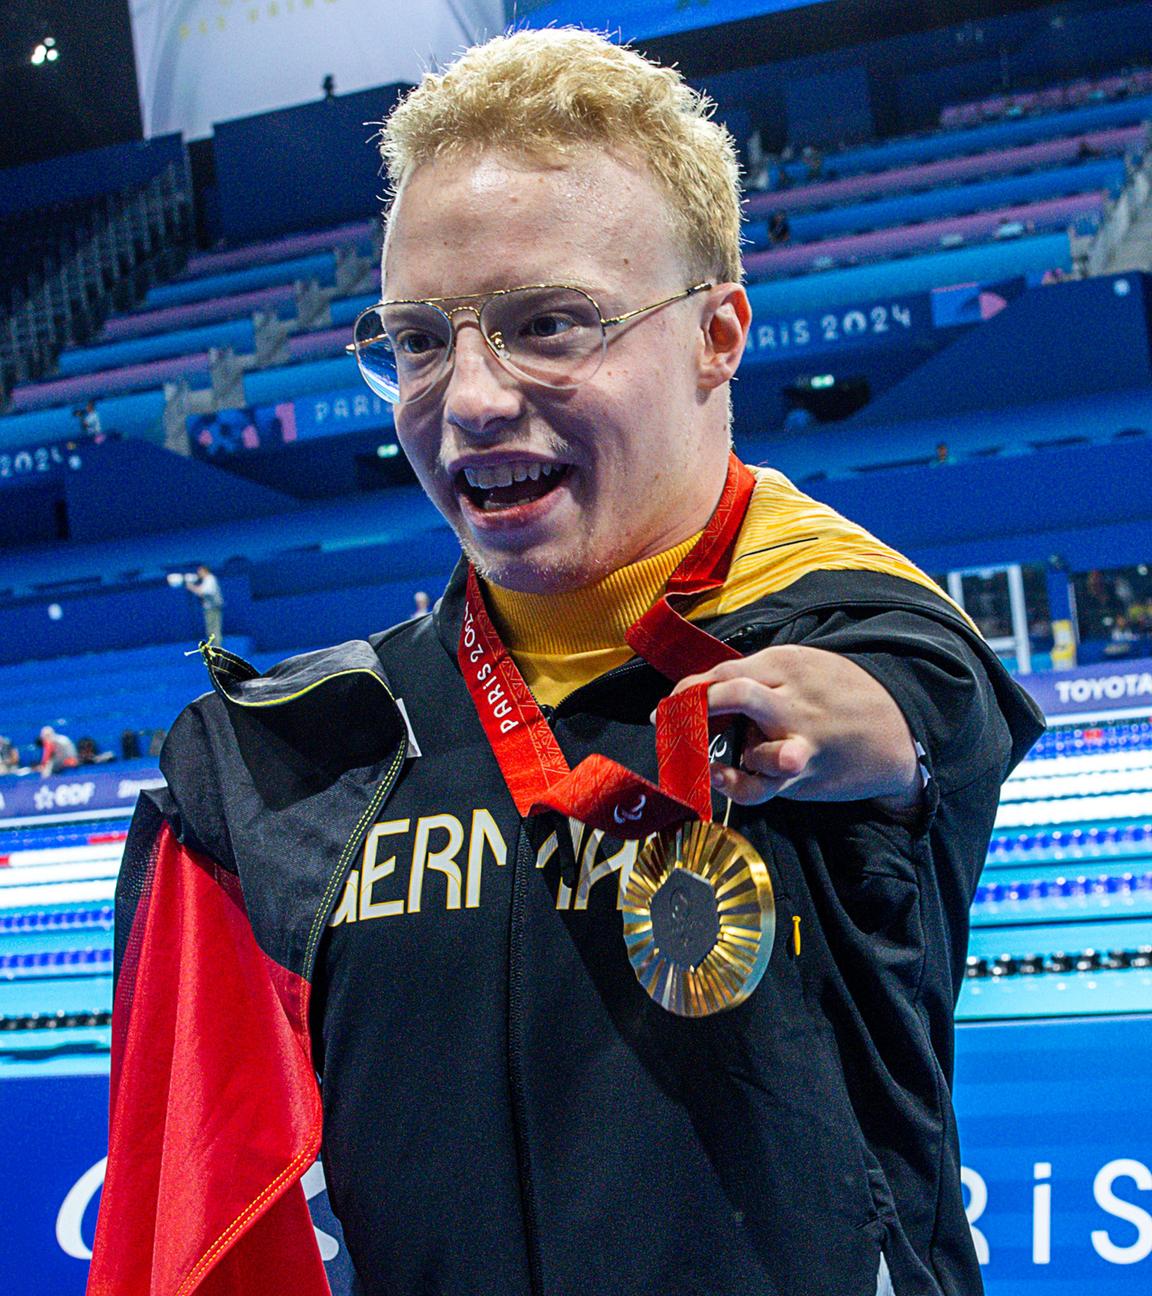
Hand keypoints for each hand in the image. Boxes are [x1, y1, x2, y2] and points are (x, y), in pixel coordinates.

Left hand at [670, 644, 921, 810]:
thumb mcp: (804, 667)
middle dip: (695, 706)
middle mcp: (793, 701)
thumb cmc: (839, 695)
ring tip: (712, 751)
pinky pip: (758, 786)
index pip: (727, 671)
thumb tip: (703, 691)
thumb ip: (759, 676)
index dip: (690, 687)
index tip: (671, 701)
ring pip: (750, 743)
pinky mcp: (803, 774)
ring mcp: (800, 740)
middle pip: (734, 694)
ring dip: (721, 747)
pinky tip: (718, 776)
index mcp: (789, 665)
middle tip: (672, 719)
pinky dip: (733, 784)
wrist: (896, 733)